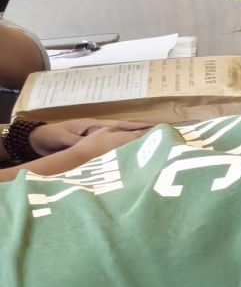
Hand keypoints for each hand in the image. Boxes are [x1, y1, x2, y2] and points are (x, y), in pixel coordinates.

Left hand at [29, 118, 150, 155]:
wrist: (35, 141)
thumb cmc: (49, 136)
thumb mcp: (64, 138)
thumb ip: (79, 142)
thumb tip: (95, 146)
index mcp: (93, 126)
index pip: (118, 125)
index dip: (135, 126)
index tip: (153, 127)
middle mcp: (96, 133)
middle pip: (122, 133)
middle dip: (139, 135)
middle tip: (158, 139)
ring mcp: (94, 142)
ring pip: (116, 144)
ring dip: (130, 146)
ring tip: (148, 151)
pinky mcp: (89, 151)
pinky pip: (107, 153)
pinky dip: (118, 155)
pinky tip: (127, 161)